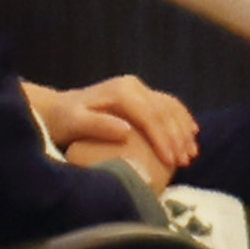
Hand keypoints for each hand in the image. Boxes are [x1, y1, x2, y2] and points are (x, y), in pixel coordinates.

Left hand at [26, 74, 199, 181]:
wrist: (57, 109)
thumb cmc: (64, 121)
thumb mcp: (74, 123)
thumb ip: (98, 126)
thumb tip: (126, 131)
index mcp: (121, 91)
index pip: (150, 115)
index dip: (162, 138)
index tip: (170, 160)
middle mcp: (134, 86)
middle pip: (164, 111)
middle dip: (177, 137)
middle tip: (185, 161)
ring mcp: (139, 89)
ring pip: (170, 107)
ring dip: (183, 130)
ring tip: (191, 154)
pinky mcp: (141, 95)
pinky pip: (169, 105)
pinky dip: (182, 119)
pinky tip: (192, 133)